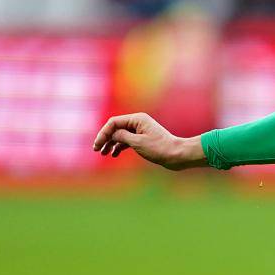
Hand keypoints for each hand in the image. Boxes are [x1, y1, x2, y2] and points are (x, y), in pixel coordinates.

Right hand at [92, 113, 206, 169]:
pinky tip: (114, 154)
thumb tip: (112, 133)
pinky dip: (120, 147)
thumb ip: (122, 136)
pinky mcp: (143, 139)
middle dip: (105, 138)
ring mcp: (141, 130)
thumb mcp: (137, 142)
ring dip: (111, 143)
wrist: (176, 155)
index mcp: (137, 119)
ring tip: (104, 153)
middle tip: (97, 150)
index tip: (97, 145)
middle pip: (116, 128)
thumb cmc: (159, 148)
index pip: (113, 122)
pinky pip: (127, 140)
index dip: (103, 133)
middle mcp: (138, 122)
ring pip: (120, 135)